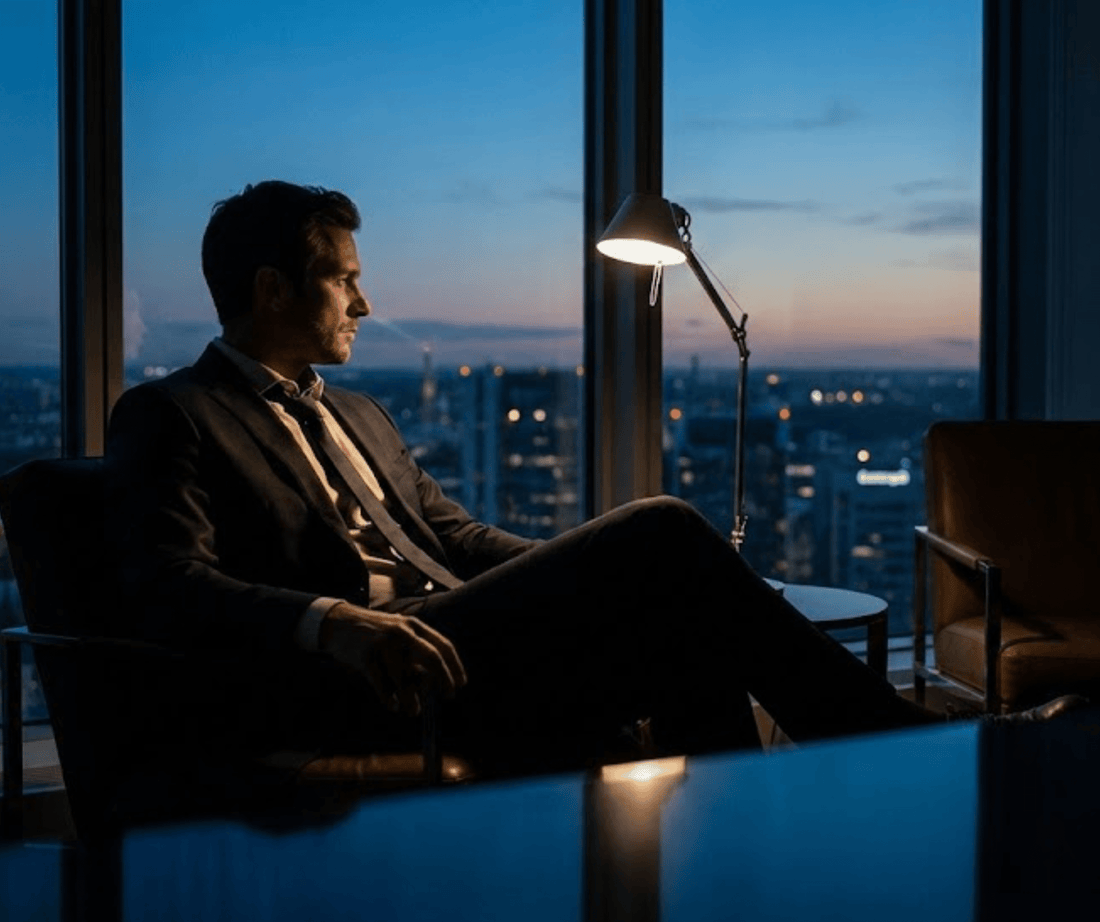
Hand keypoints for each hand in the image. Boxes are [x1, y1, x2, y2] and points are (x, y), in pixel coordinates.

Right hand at [318, 603, 466, 716]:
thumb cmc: (374, 633)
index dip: (455, 666)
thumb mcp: (398, 630)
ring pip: (405, 677)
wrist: (338, 622)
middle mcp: (402, 632)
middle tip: (449, 696)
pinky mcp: (365, 657)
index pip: (443, 645)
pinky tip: (393, 705)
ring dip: (412, 698)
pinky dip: (389, 698)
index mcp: (414, 625)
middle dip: (444, 679)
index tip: (461, 684)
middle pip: (432, 657)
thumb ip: (416, 648)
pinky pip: (382, 684)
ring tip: (414, 711)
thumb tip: (434, 679)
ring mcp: (383, 644)